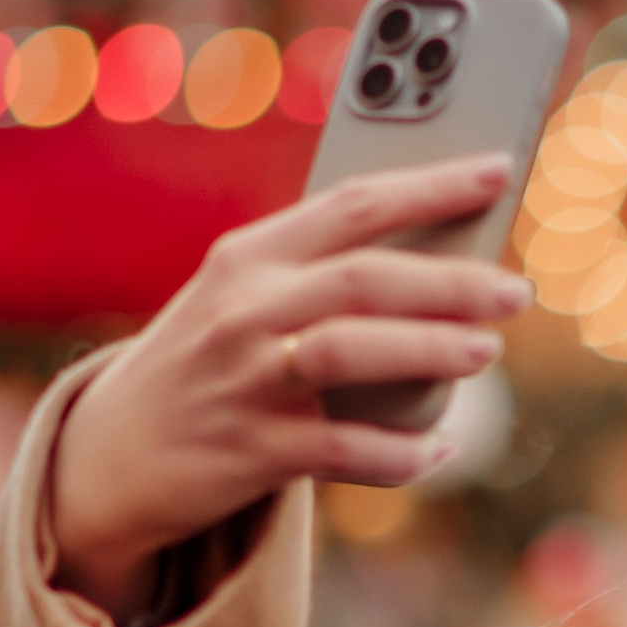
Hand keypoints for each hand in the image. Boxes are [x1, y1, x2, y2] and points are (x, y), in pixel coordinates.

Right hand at [47, 157, 531, 621]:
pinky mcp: (250, 451)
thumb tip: (447, 267)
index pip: (352, 204)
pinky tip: (439, 449)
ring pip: (349, 351)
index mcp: (248, 257)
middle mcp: (243, 310)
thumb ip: (320, 277)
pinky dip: (399, 453)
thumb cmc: (206, 366)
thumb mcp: (242, 302)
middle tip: (516, 290)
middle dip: (449, 280)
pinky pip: (341, 450)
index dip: (431, 184)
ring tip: (486, 351)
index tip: (498, 170)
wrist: (110, 456)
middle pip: (362, 279)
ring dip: (427, 349)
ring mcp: (244, 380)